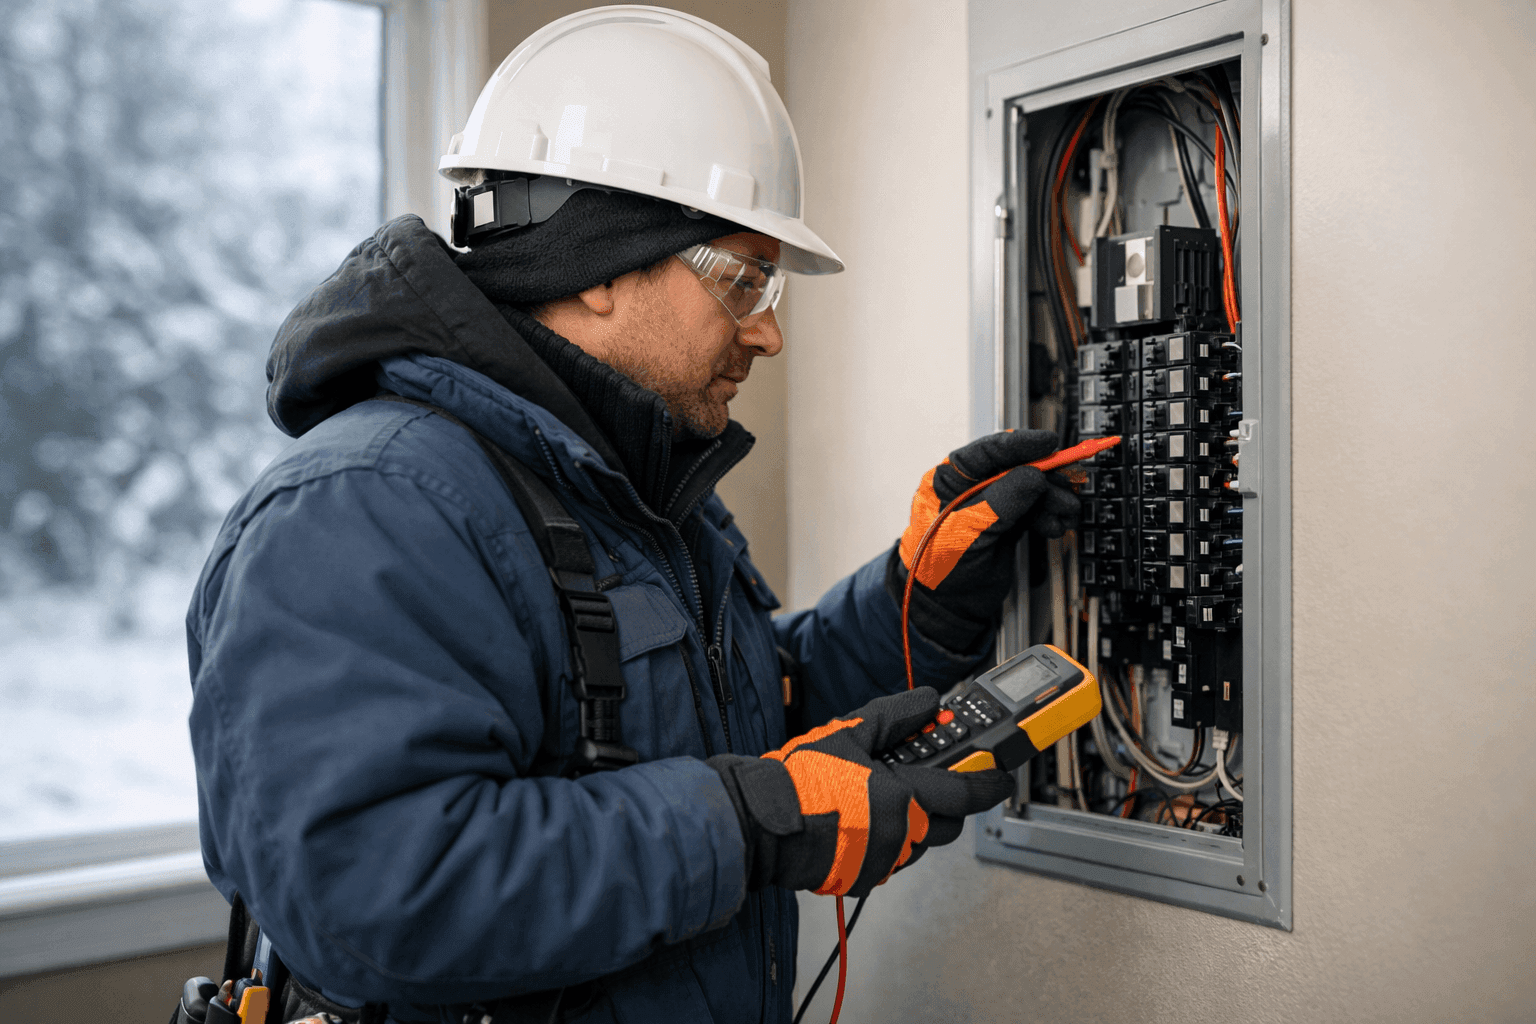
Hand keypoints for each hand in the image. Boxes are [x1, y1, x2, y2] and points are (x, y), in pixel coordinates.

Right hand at [708, 688, 1013, 897]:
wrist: (762, 822)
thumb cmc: (801, 782)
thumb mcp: (850, 733)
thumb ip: (895, 716)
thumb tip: (928, 702)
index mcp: (902, 798)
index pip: (964, 794)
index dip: (989, 783)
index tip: (1003, 776)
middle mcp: (900, 835)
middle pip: (946, 823)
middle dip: (945, 801)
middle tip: (928, 778)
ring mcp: (883, 861)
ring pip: (918, 842)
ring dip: (913, 820)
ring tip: (877, 796)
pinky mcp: (865, 878)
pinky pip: (892, 857)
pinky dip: (888, 837)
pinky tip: (861, 818)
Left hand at [888, 429, 1079, 649]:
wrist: (945, 607)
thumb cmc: (938, 569)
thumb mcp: (968, 532)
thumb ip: (1001, 502)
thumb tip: (1033, 476)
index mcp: (950, 480)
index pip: (988, 451)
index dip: (1020, 444)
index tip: (1048, 443)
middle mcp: (971, 488)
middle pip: (1015, 468)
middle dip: (1044, 478)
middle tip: (1066, 487)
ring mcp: (990, 505)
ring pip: (1029, 489)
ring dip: (1051, 499)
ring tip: (1065, 513)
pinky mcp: (1006, 523)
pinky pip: (1033, 509)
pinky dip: (1047, 515)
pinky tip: (1055, 526)